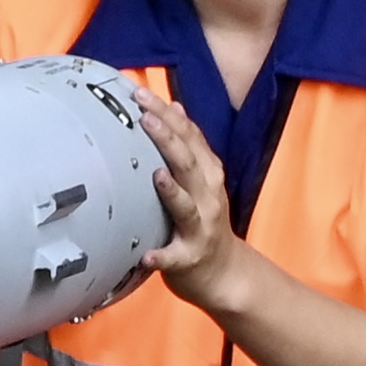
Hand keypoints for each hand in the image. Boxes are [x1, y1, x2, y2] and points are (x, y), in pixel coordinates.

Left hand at [135, 89, 243, 314]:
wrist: (225, 272)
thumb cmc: (203, 220)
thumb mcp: (200, 178)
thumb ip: (188, 146)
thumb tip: (174, 106)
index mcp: (207, 175)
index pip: (190, 137)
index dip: (168, 114)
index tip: (141, 93)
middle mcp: (207, 197)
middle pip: (188, 163)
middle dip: (168, 138)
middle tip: (144, 116)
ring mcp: (200, 228)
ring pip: (186, 206)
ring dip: (172, 191)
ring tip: (155, 175)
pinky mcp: (189, 258)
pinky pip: (174, 257)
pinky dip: (161, 256)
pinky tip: (146, 255)